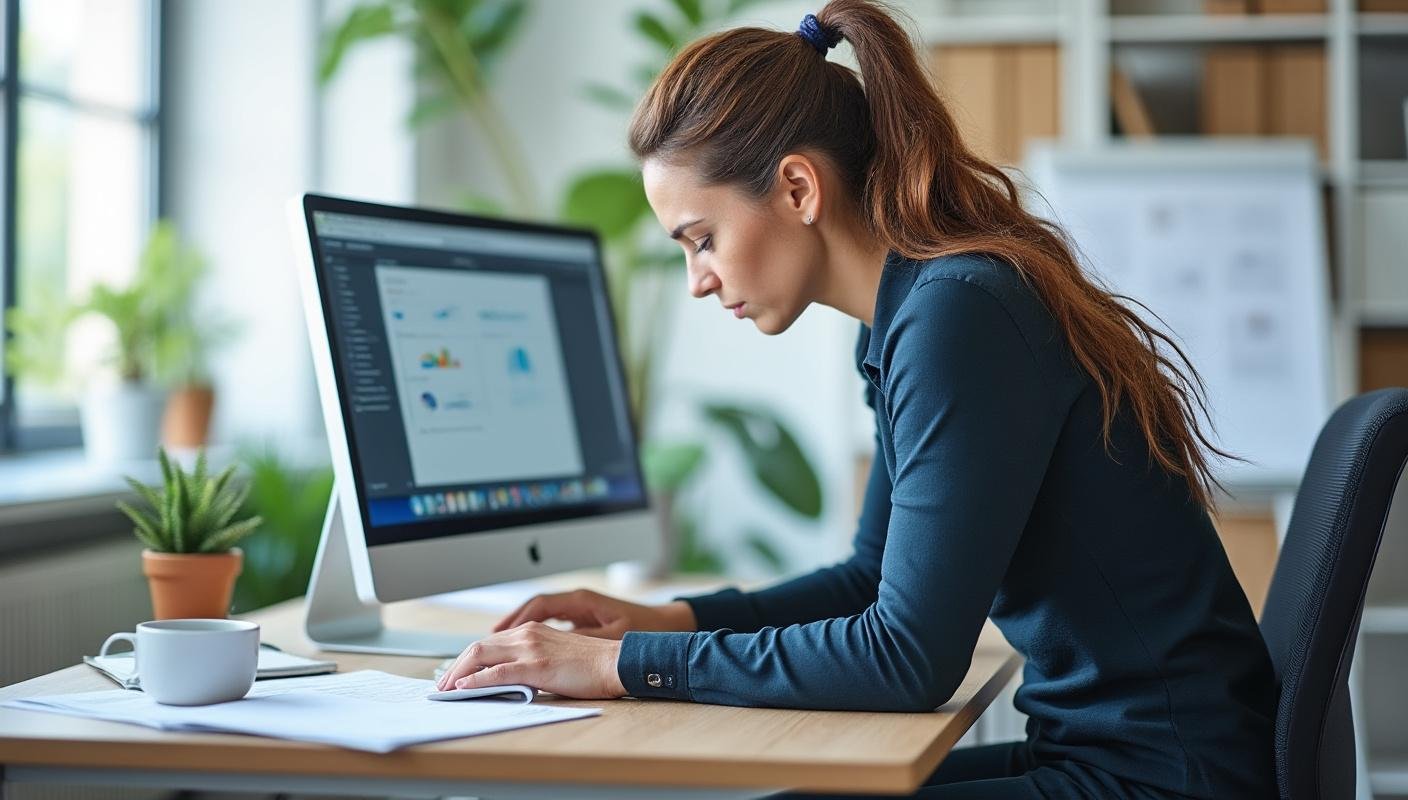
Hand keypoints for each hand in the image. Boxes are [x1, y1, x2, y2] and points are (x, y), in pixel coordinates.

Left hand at [436, 621, 626, 698]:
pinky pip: (497, 673)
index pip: (489, 642)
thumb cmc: (592, 664)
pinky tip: (463, 690)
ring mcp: (531, 648)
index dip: (467, 659)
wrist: (615, 663)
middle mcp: (527, 633)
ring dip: (459, 674)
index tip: (455, 675)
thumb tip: (510, 677)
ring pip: (481, 656)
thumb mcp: (556, 655)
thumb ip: (533, 659)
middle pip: (479, 647)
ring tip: (446, 691)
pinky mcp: (536, 666)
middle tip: (443, 686)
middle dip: (455, 667)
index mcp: (532, 630)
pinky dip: (475, 681)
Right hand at [492, 588, 695, 639]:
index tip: (493, 636)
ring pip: (538, 616)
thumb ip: (581, 641)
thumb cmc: (644, 631)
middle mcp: (577, 601)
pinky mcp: (583, 619)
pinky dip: (530, 634)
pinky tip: (519, 650)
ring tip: (491, 647)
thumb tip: (550, 649)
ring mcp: (579, 609)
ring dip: (515, 630)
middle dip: (505, 626)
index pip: (538, 605)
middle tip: (483, 644)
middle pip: (531, 608)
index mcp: (581, 600)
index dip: (513, 619)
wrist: (668, 627)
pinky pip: (548, 624)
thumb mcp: (611, 637)